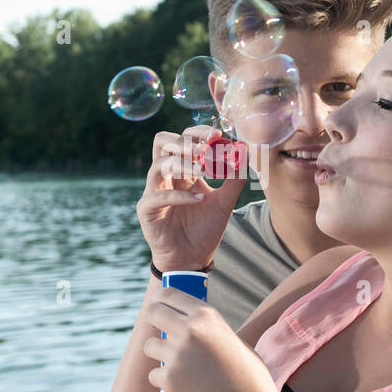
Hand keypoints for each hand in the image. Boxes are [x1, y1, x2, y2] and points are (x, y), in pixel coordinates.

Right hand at [137, 125, 246, 271]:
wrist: (192, 259)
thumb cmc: (205, 229)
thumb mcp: (225, 202)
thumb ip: (234, 178)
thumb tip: (245, 151)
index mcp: (182, 170)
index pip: (183, 139)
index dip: (197, 133)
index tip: (216, 134)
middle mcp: (166, 177)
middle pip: (162, 143)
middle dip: (183, 142)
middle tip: (204, 149)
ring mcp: (153, 191)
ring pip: (159, 166)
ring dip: (183, 164)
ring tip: (203, 170)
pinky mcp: (147, 210)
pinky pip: (158, 196)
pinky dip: (180, 195)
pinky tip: (200, 199)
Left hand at [141, 286, 280, 391]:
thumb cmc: (244, 371)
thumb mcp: (229, 337)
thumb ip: (205, 327)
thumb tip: (177, 319)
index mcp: (206, 315)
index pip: (168, 295)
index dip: (159, 299)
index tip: (156, 303)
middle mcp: (189, 330)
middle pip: (152, 313)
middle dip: (153, 320)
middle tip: (158, 329)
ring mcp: (177, 355)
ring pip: (150, 346)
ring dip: (159, 354)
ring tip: (177, 364)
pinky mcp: (170, 379)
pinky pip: (154, 374)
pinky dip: (164, 380)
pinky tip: (181, 385)